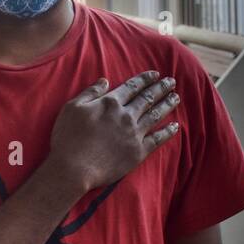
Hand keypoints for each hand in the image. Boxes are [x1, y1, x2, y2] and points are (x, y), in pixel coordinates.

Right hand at [42, 71, 180, 197]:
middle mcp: (125, 116)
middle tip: (172, 81)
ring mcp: (134, 134)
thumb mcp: (72, 108)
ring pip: (156, 115)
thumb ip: (90, 93)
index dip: (145, 79)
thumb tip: (105, 81)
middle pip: (147, 98)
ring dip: (167, 104)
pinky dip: (168, 132)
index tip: (155, 74)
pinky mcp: (138, 152)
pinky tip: (175, 126)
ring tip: (176, 97)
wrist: (73, 168)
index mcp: (110, 103)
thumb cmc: (68, 138)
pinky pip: (158, 139)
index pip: (132, 87)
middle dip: (161, 88)